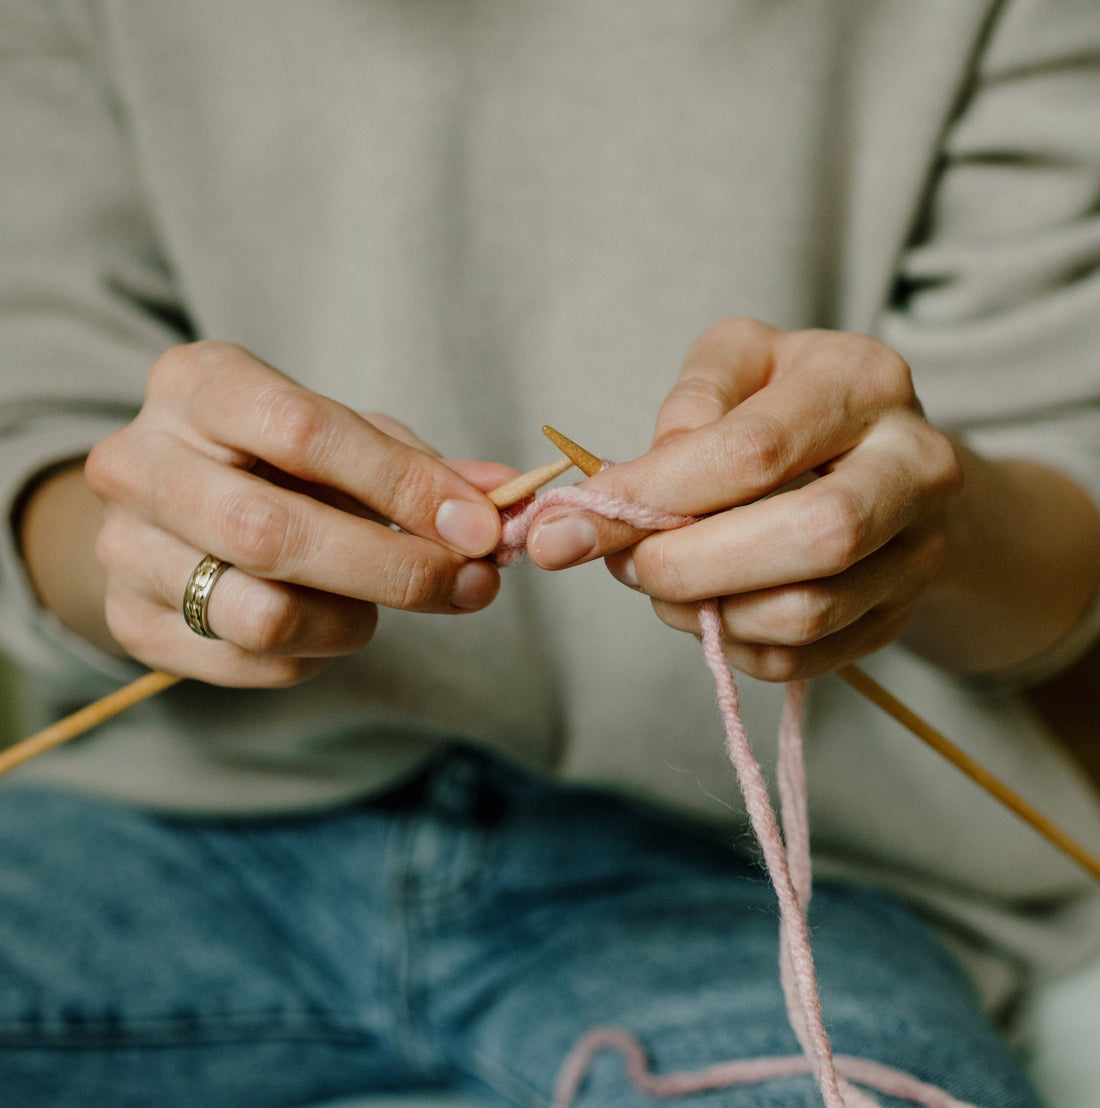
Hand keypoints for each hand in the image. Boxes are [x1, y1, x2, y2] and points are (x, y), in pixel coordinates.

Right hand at [79, 342, 510, 685]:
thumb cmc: (277, 461)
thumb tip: (503, 498)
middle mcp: (139, 461)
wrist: (174, 505)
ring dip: (352, 620)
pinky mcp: (132, 622)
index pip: (305, 431)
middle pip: (273, 531)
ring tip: (378, 603)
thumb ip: (419, 466)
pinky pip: (251, 662)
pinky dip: (316, 654)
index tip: (480, 526)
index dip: (404, 485)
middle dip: (395, 567)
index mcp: (199, 385)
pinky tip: (328, 622)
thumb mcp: (345, 439)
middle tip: (470, 584)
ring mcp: (124, 547)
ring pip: (261, 614)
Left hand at [527, 319, 963, 680]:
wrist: (880, 459)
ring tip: (660, 581)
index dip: (654, 494)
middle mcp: (915, 466)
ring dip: (706, 611)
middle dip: (691, 565)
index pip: (755, 451)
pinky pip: (803, 658)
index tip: (571, 522)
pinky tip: (707, 607)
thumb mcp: (737, 362)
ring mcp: (918, 550)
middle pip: (812, 537)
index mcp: (865, 381)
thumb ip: (688, 407)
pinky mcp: (897, 614)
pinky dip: (732, 645)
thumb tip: (629, 491)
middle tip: (626, 564)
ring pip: (806, 612)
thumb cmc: (789, 402)